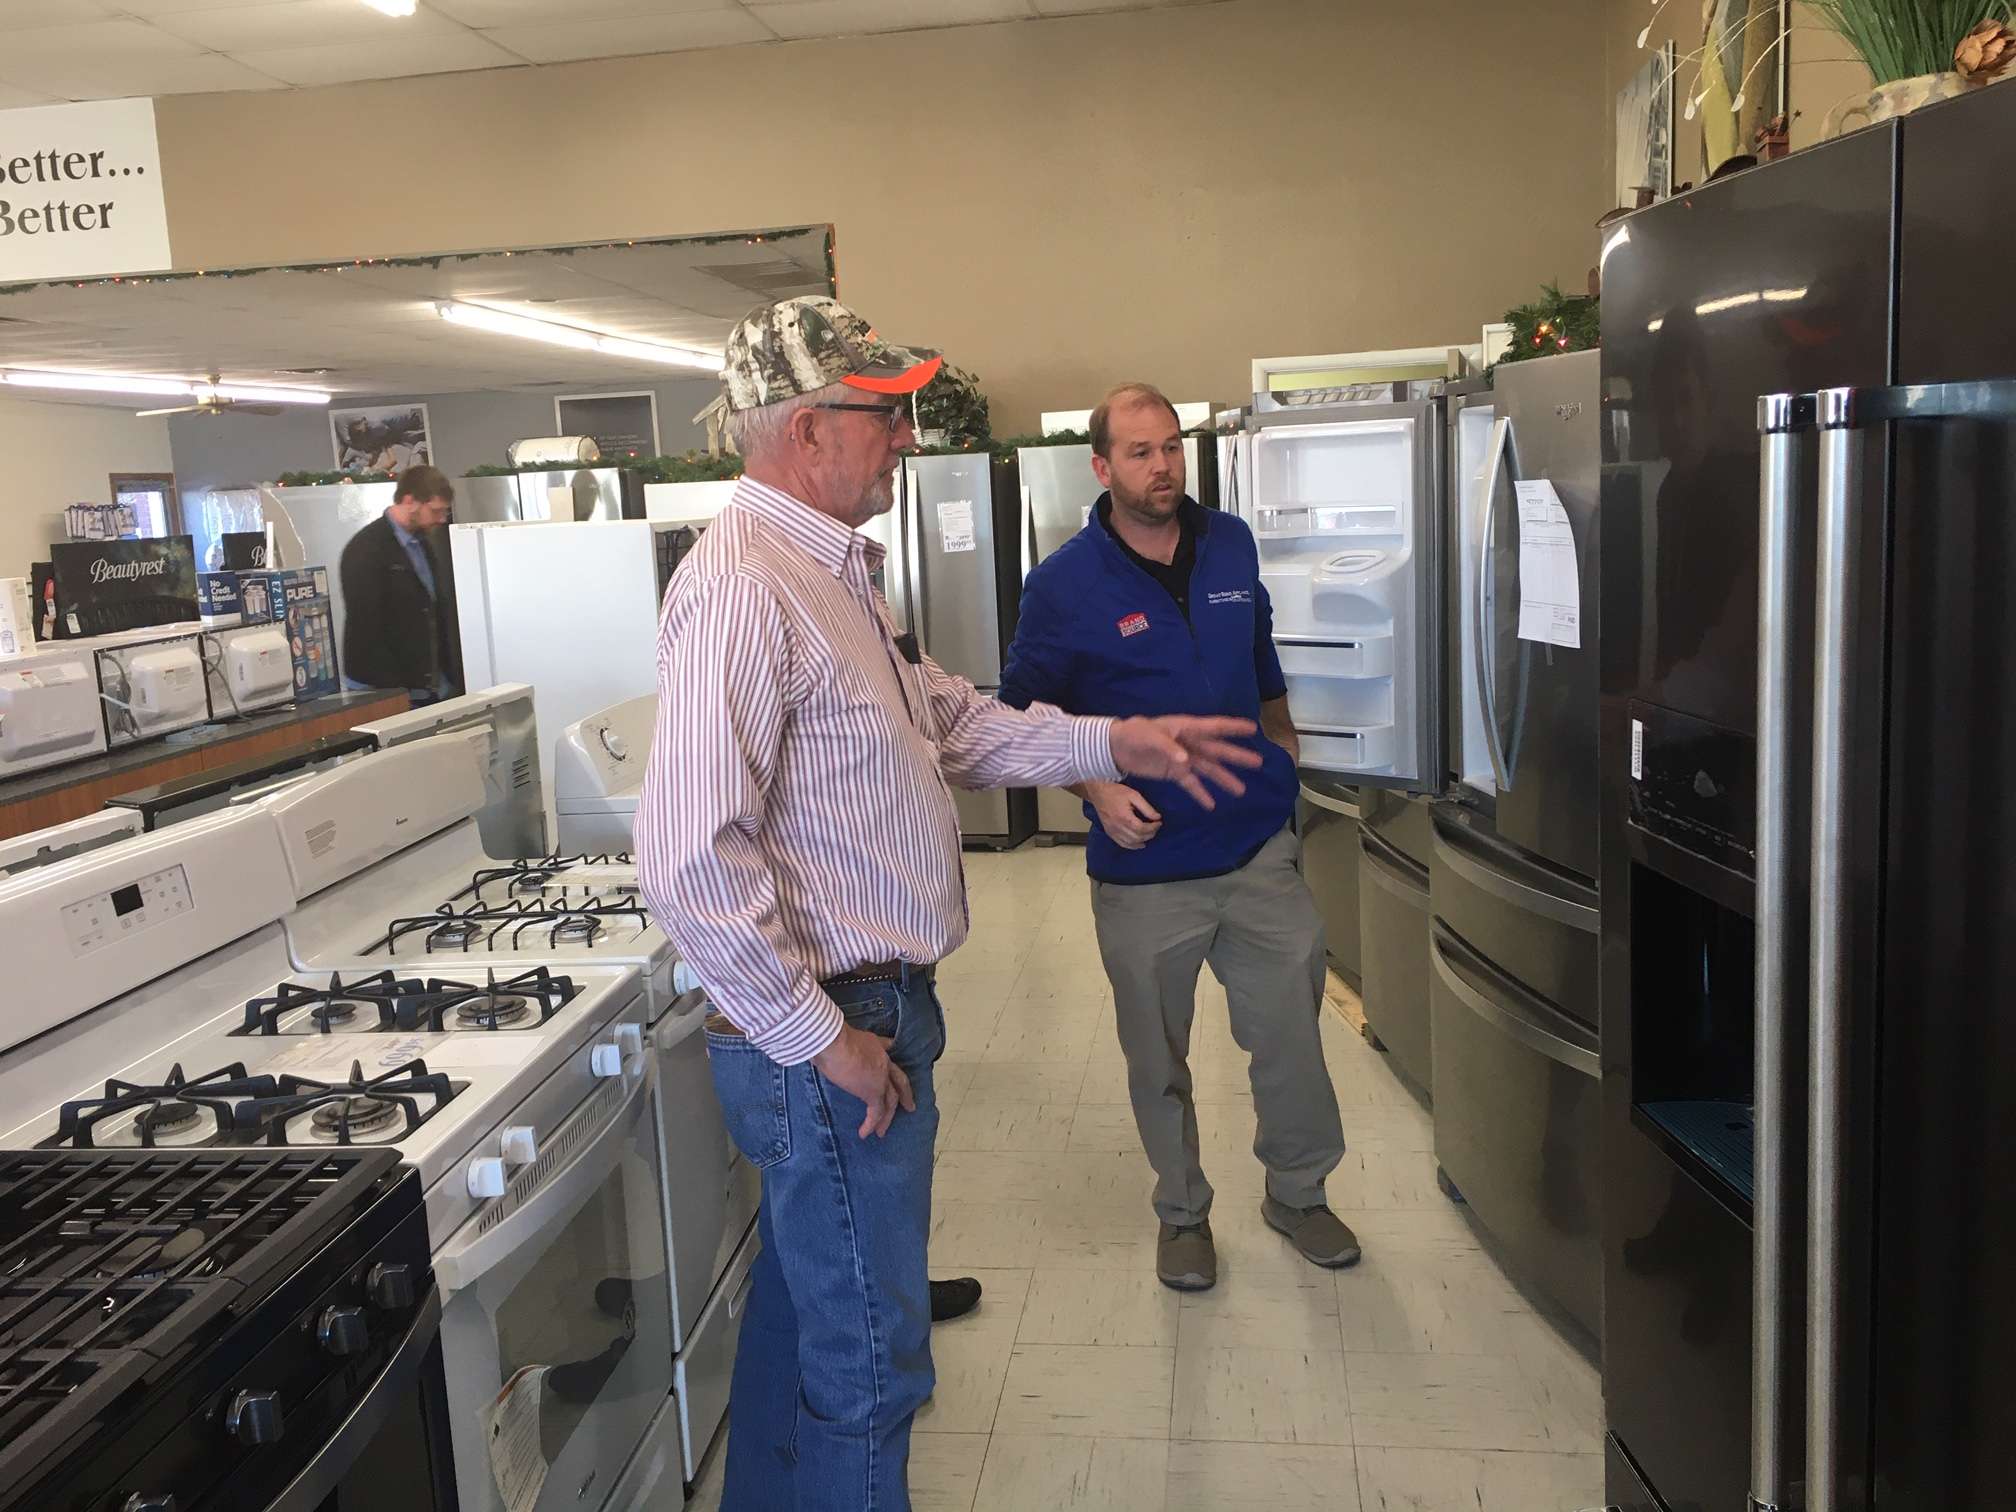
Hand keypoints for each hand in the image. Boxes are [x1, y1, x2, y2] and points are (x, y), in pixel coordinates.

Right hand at [812, 1024, 916, 1137]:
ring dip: (886, 1117)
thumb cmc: (835, 1037)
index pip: (889, 1060)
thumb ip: (857, 1043)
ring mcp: (880, 1079)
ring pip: (890, 1101)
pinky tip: (864, 1133)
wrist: (834, 1043)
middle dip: (904, 1095)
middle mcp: (884, 1064)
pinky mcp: (872, 1093)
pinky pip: (876, 1112)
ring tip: (882, 1131)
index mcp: (878, 1050)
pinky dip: (871, 1124)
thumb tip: (856, 1044)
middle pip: (898, 1083)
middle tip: (909, 1107)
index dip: (893, 1070)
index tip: (897, 1079)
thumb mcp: (850, 1036)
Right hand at [1086, 781, 1161, 848]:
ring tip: (1149, 834)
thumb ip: (1146, 808)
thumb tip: (1157, 817)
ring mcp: (1112, 831)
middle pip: (1137, 837)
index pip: (1142, 829)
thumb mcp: (1134, 795)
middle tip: (1156, 828)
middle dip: (1150, 834)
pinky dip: (1132, 846)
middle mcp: (1117, 827)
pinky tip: (1139, 843)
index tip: (1159, 822)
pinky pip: (1122, 843)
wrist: (1098, 792)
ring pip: (1130, 843)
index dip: (1153, 828)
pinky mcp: (1109, 832)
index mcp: (1124, 817)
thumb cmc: (1115, 791)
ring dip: (1142, 841)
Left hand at [1109, 715, 1263, 809]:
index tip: (1253, 729)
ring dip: (1223, 779)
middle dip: (1236, 757)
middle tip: (1258, 763)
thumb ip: (1168, 747)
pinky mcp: (1174, 773)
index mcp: (1186, 728)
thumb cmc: (1134, 734)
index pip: (1214, 727)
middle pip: (1217, 751)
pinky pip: (1191, 784)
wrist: (1116, 747)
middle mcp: (1189, 743)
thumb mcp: (1149, 736)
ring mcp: (1183, 759)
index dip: (1233, 728)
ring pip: (1208, 769)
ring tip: (1240, 791)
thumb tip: (1184, 760)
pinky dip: (1200, 794)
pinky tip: (1211, 805)